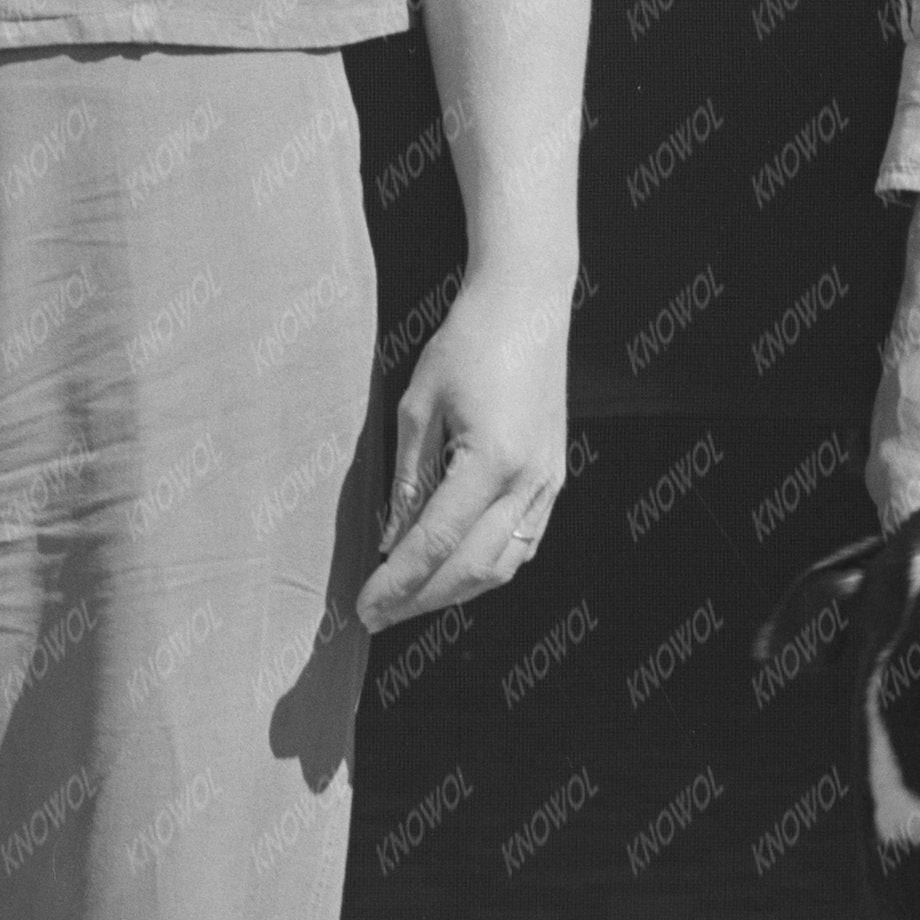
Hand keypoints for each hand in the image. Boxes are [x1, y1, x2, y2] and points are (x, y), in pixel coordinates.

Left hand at [359, 257, 568, 631]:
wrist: (526, 304)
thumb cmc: (467, 343)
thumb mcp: (419, 406)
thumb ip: (409, 481)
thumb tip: (392, 543)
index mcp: (492, 460)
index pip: (437, 542)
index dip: (398, 582)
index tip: (365, 607)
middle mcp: (529, 480)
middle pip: (473, 567)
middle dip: (422, 599)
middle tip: (378, 615)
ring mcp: (549, 482)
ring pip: (504, 564)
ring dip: (456, 589)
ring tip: (409, 597)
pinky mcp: (554, 477)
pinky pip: (523, 542)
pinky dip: (487, 565)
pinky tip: (452, 568)